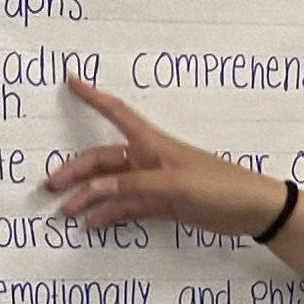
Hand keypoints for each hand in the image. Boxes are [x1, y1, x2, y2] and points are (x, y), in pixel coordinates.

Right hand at [41, 77, 285, 231]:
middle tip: (51, 186)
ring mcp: (155, 181)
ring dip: (90, 197)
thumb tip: (95, 189)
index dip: (93, 96)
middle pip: (104, 160)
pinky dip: (111, 214)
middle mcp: (149, 158)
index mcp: (152, 143)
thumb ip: (134, 186)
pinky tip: (94, 224)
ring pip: (113, 186)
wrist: (252, 210)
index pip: (116, 112)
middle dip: (77, 171)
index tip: (71, 79)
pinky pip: (129, 206)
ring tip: (67, 213)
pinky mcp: (163, 203)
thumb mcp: (175, 184)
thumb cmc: (219, 186)